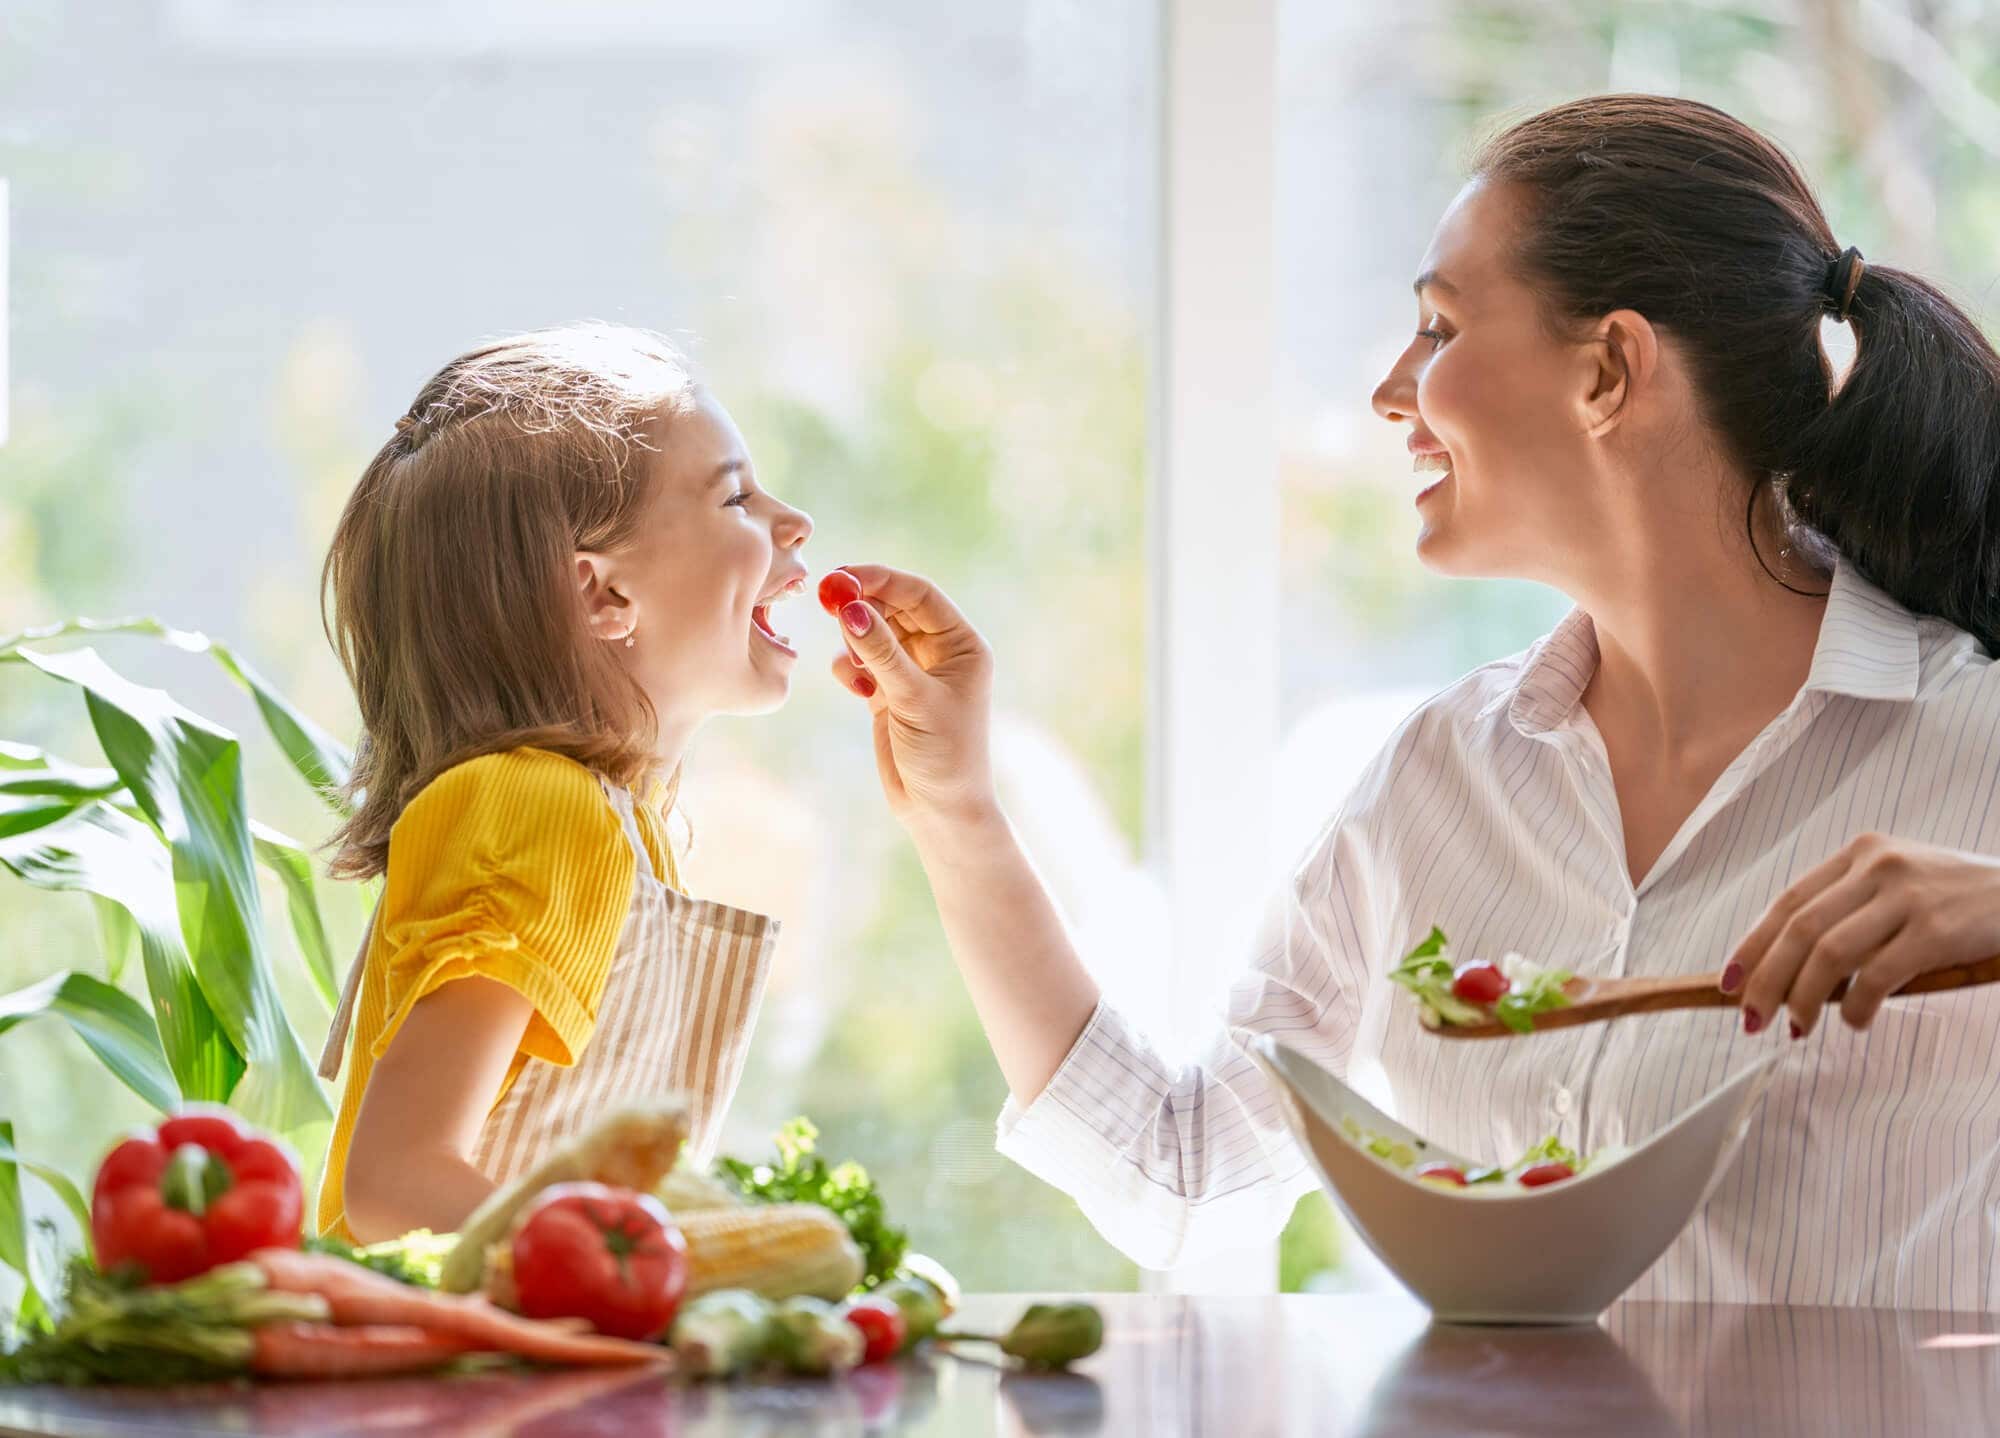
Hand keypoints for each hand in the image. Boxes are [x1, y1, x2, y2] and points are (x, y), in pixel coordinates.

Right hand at [824, 564, 997, 825]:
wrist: (939, 811)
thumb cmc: (945, 754)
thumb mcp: (913, 699)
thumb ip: (880, 653)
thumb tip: (849, 607)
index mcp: (961, 644)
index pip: (919, 595)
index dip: (882, 581)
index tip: (843, 578)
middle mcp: (939, 652)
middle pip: (893, 607)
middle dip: (862, 604)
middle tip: (826, 600)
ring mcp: (911, 672)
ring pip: (873, 633)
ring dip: (856, 638)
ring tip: (857, 668)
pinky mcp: (887, 693)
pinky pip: (861, 662)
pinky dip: (850, 667)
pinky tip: (856, 688)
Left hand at [1724, 833, 1999, 1035]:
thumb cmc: (1960, 899)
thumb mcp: (1901, 884)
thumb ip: (1851, 910)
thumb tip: (1789, 969)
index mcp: (1861, 853)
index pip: (1788, 902)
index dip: (1753, 945)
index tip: (1729, 982)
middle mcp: (1878, 866)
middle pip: (1799, 929)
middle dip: (1766, 980)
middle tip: (1751, 1020)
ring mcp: (1907, 896)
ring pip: (1829, 953)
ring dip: (1803, 998)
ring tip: (1798, 1028)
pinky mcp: (1937, 930)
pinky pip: (1878, 976)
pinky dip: (1856, 1006)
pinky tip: (1855, 1022)